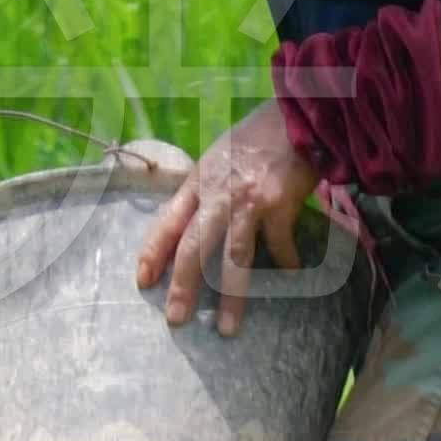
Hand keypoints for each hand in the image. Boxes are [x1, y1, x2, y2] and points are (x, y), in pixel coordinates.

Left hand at [135, 105, 321, 335]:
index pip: (167, 221)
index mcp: (199, 180)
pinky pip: (280, 245)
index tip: (142, 281)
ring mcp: (248, 200)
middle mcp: (218, 193)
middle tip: (176, 320)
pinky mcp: (279, 204)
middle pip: (194, 247)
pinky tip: (289, 275)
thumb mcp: (221, 155)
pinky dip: (285, 263)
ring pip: (233, 258)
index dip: (153, 252)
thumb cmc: (260, 136)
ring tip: (226, 328)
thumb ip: (207, 186)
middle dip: (183, 286)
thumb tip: (196, 219)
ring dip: (231, 297)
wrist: (298, 112)